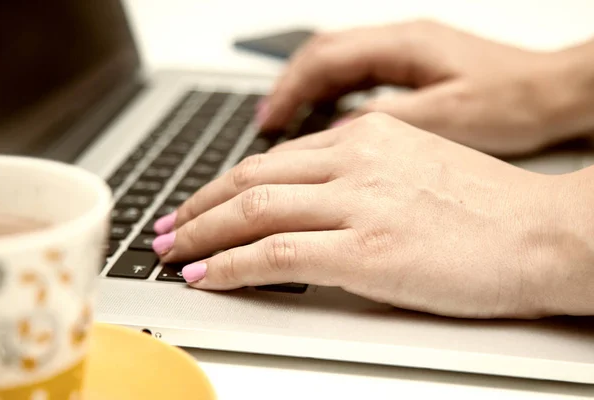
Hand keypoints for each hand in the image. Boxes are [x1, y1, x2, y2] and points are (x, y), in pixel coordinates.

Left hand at [152, 113, 562, 318]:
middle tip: (170, 227)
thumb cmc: (488, 209)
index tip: (199, 204)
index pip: (272, 159)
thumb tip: (311, 199)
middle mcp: (356, 160)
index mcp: (366, 137)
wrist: (543, 233)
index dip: (224, 185)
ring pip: (253, 212)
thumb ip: (359, 177)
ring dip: (204, 234)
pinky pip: (276, 255)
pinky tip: (208, 276)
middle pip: (250, 180)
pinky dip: (232, 265)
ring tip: (175, 252)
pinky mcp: (366, 250)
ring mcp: (359, 203)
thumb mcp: (412, 170)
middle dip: (199, 208)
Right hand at [257, 20, 574, 156]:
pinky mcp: (412, 73)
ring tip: (280, 127)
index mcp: (405, 46)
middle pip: (322, 58)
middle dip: (285, 90)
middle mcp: (399, 43)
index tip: (267, 120)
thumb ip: (389, 122)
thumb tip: (334, 135)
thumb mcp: (450, 116)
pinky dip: (329, 101)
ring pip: (336, 69)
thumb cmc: (515, 101)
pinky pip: (356, 81)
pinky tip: (320, 126)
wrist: (555, 93)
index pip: (327, 59)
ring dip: (304, 95)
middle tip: (265, 123)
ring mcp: (405, 56)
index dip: (288, 90)